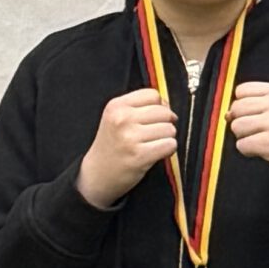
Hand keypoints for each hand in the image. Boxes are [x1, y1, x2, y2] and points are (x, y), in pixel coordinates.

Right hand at [76, 88, 179, 208]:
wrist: (98, 173)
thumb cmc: (113, 144)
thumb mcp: (116, 117)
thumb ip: (139, 107)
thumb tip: (167, 104)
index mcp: (116, 106)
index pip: (153, 94)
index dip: (159, 106)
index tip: (153, 117)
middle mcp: (122, 119)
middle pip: (165, 112)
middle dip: (165, 123)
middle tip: (151, 135)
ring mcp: (130, 137)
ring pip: (170, 129)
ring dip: (166, 138)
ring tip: (150, 144)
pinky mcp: (140, 155)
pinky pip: (170, 145)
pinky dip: (167, 150)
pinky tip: (154, 153)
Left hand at [228, 82, 268, 186]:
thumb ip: (255, 104)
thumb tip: (226, 115)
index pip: (241, 90)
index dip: (243, 104)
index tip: (257, 115)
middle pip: (236, 108)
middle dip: (242, 121)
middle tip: (260, 130)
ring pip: (236, 126)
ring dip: (244, 136)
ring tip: (262, 139)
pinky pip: (241, 145)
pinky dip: (248, 151)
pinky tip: (263, 150)